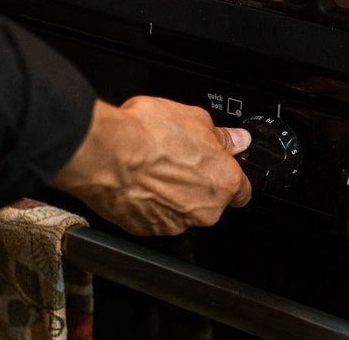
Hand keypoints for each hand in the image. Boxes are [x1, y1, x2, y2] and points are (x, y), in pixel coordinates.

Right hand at [50, 96, 252, 235]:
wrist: (106, 154)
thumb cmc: (148, 135)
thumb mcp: (195, 118)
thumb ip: (221, 135)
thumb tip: (235, 138)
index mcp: (224, 182)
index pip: (242, 190)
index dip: (230, 176)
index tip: (219, 166)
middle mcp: (204, 210)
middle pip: (210, 201)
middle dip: (197, 183)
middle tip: (178, 159)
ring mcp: (174, 224)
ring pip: (181, 210)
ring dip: (171, 193)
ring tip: (153, 167)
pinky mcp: (145, 230)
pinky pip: (153, 217)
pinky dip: (148, 203)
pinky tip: (138, 181)